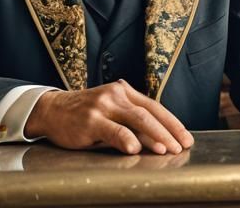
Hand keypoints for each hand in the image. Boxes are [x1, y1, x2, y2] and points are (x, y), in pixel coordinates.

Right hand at [24, 80, 194, 154]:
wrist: (53, 110)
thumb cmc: (85, 115)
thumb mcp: (110, 111)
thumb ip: (131, 120)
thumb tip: (160, 140)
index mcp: (124, 91)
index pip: (154, 106)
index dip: (172, 123)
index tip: (186, 138)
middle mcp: (116, 95)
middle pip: (149, 112)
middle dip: (168, 131)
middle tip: (181, 147)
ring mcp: (103, 106)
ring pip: (136, 119)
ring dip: (154, 135)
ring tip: (166, 149)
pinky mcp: (90, 120)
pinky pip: (113, 130)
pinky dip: (126, 139)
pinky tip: (135, 148)